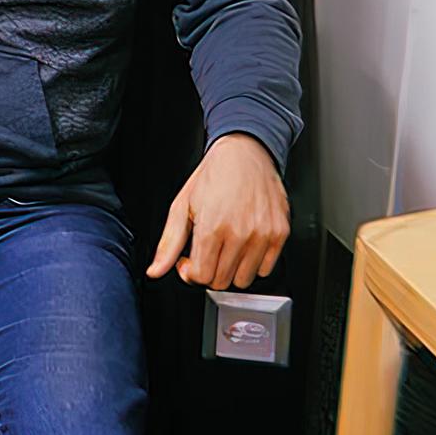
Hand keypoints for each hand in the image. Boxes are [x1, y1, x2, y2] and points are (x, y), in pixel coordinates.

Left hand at [145, 133, 288, 288]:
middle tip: (207, 251)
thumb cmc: (214, 176)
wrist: (245, 153)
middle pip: (221, 281)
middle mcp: (240, 234)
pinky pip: (265, 269)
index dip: (191, 272)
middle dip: (209, 271)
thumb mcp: (181, 206)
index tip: (190, 261)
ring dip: (232, 269)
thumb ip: (168, 244)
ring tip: (226, 247)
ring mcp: (263, 235)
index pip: (201, 277)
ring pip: (244, 279)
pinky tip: (244, 244)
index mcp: (212, 228)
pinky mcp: (280, 234)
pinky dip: (253, 263)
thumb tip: (155, 271)